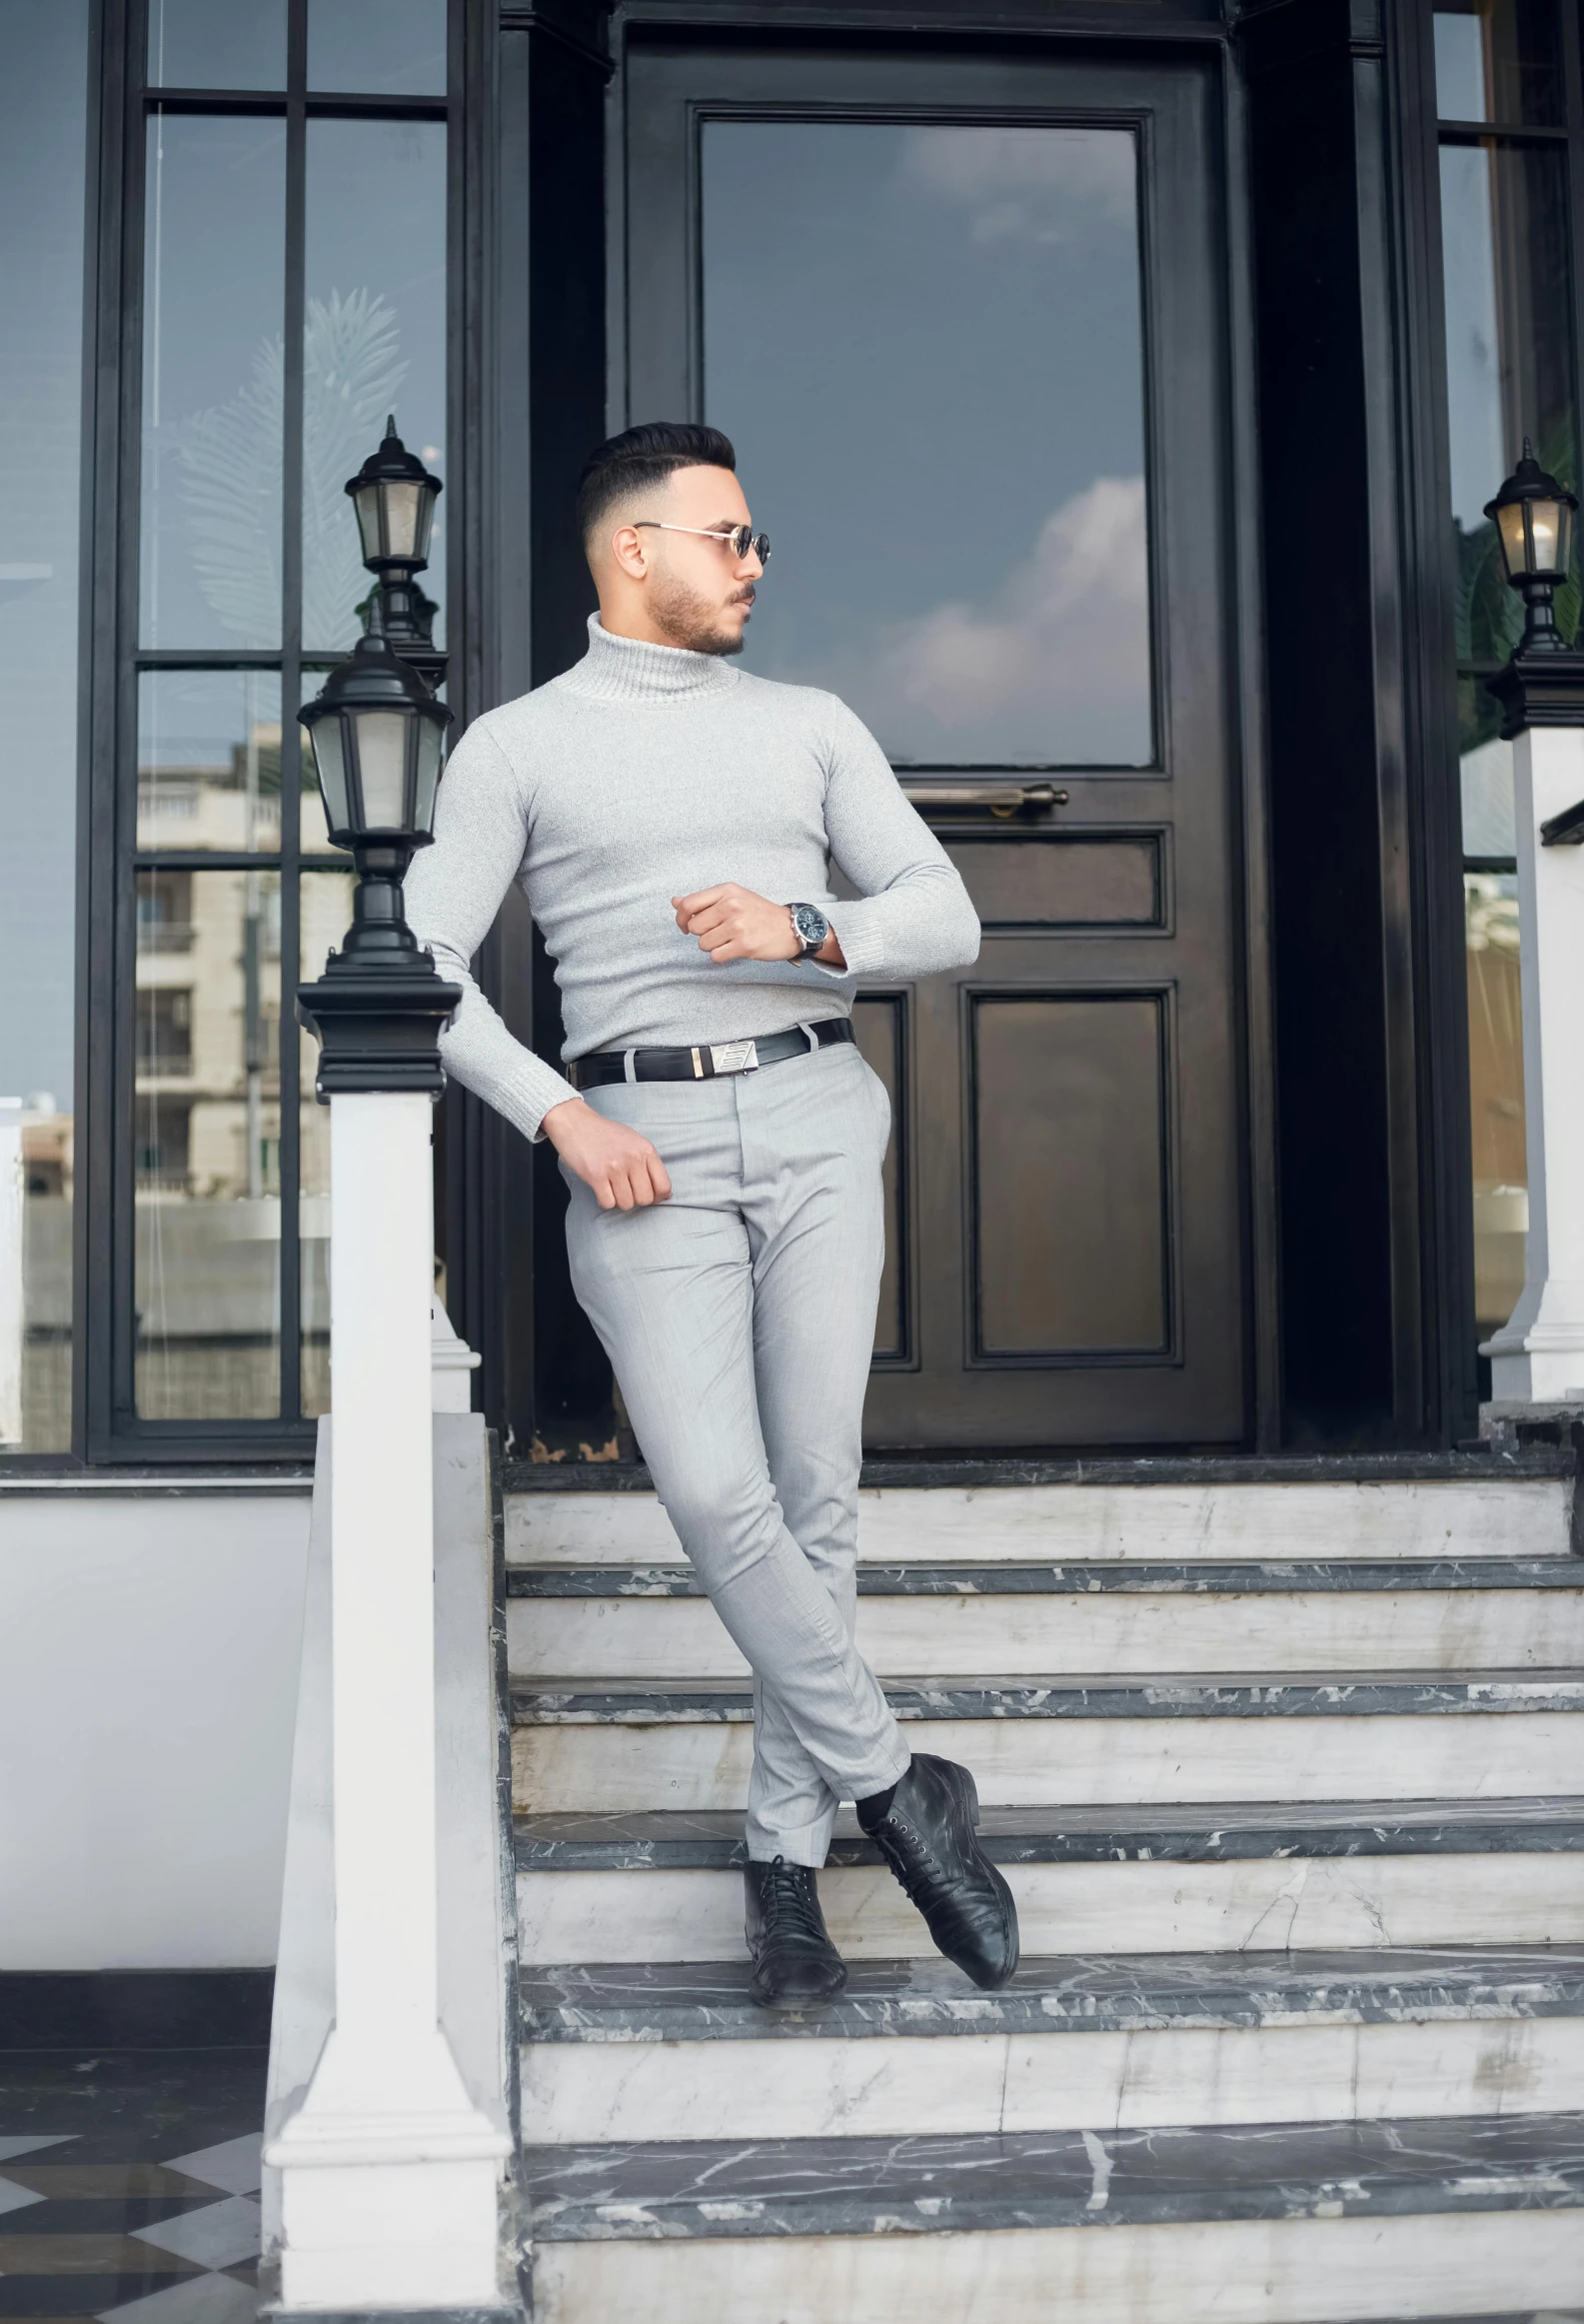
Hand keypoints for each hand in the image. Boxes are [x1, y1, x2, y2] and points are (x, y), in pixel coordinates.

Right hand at [541, 1097, 671, 1210]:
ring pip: (626, 1203)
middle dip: (636, 1199)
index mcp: (646, 1150)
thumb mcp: (634, 1140)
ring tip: (612, 1187)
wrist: (575, 1123)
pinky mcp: (596, 1175)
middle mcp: (633, 1158)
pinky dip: (604, 1201)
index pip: (664, 1186)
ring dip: (619, 1200)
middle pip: (645, 1198)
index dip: (658, 1197)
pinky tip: (601, 1189)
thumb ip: (649, 1162)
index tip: (650, 1196)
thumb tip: (664, 1193)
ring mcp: (614, 1167)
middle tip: (627, 1191)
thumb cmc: (605, 1133)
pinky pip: (608, 1203)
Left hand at [673, 883, 800, 962]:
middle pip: (694, 927)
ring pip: (703, 944)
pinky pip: (716, 956)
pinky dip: (721, 956)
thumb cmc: (759, 913)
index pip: (688, 904)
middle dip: (702, 934)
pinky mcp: (744, 945)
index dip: (681, 919)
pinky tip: (733, 949)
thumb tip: (675, 902)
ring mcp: (738, 925)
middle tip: (718, 932)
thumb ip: (704, 900)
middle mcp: (731, 905)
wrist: (790, 927)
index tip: (686, 926)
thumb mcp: (733, 897)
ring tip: (728, 940)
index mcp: (727, 891)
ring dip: (712, 946)